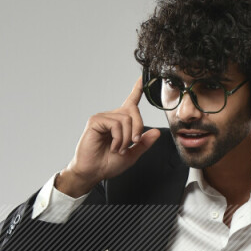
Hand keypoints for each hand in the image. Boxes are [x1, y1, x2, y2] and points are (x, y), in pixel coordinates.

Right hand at [63, 75, 160, 191]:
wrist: (93, 172)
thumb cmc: (108, 164)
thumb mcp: (132, 155)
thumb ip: (144, 143)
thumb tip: (157, 132)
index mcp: (120, 122)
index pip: (131, 102)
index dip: (137, 89)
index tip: (143, 77)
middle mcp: (112, 117)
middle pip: (134, 110)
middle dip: (138, 128)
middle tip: (133, 144)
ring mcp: (103, 118)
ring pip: (126, 119)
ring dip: (127, 138)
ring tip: (119, 149)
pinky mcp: (95, 121)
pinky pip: (115, 124)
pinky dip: (118, 138)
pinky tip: (114, 147)